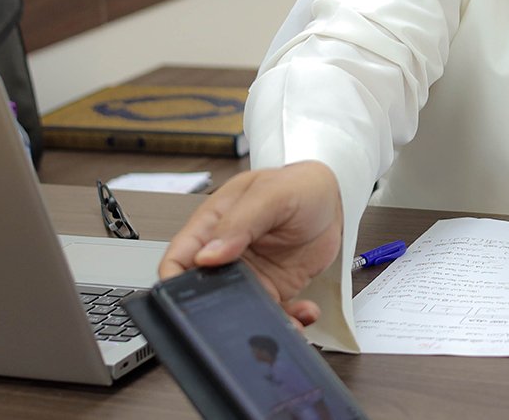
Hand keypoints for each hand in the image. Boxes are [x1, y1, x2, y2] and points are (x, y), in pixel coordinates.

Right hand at [159, 161, 342, 326]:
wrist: (334, 199)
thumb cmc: (300, 185)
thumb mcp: (271, 194)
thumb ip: (239, 222)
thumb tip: (208, 254)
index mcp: (212, 226)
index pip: (178, 259)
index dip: (174, 283)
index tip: (187, 301)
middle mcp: (226, 254)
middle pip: (204, 293)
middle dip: (217, 313)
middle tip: (241, 319)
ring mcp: (250, 274)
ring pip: (238, 310)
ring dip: (256, 322)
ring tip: (281, 322)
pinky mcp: (273, 288)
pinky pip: (272, 313)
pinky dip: (286, 320)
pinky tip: (303, 313)